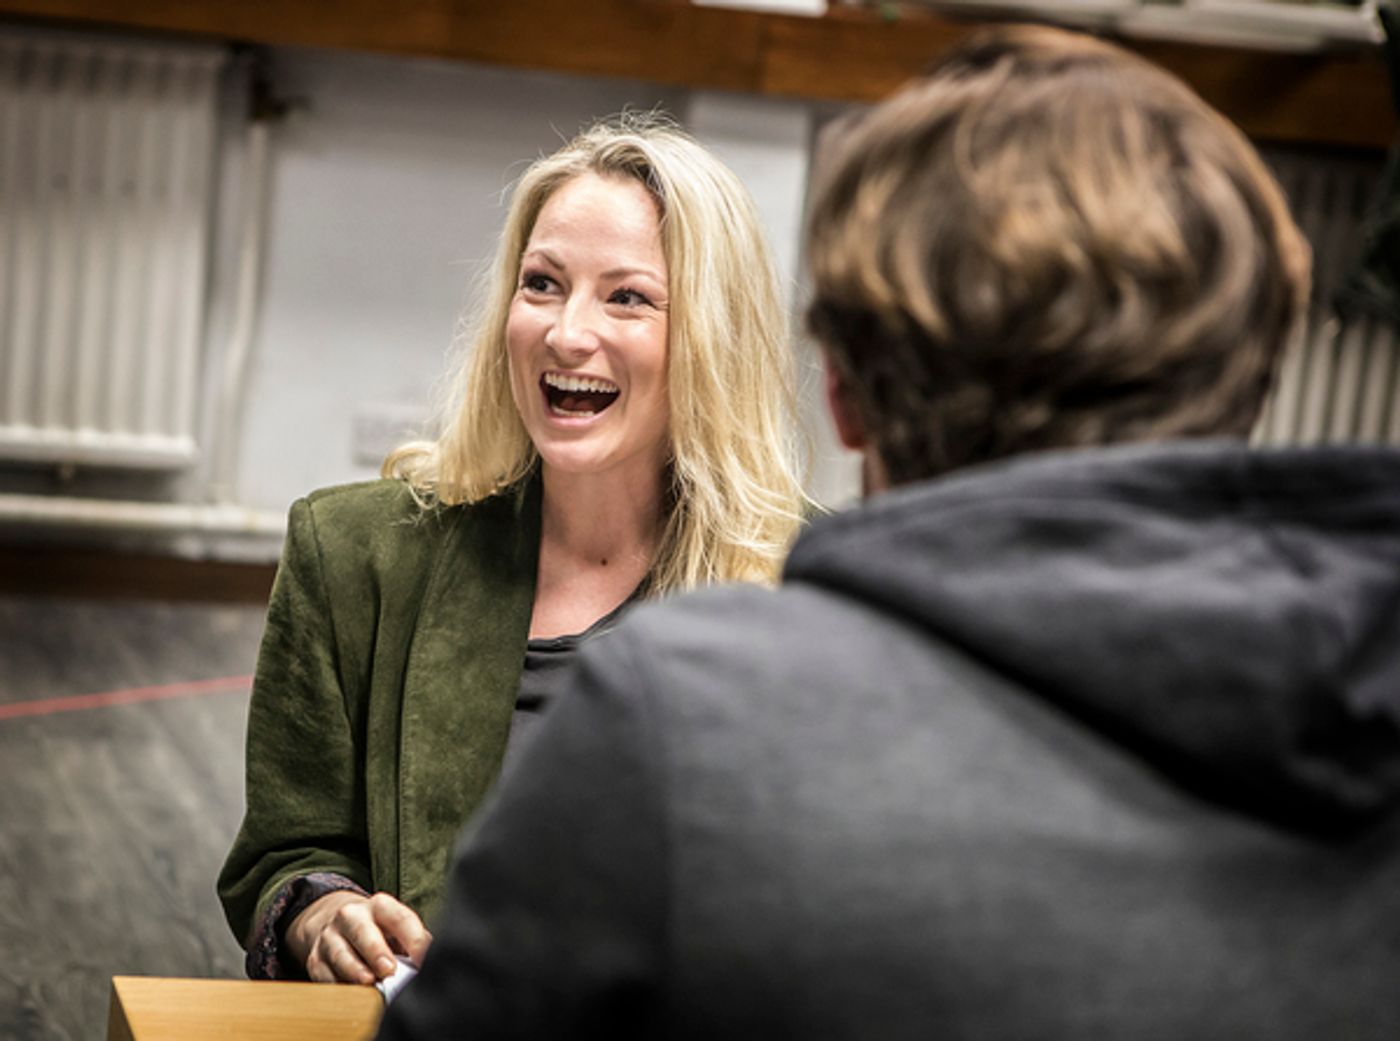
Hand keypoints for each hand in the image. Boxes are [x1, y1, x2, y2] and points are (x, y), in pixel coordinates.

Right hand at [285, 890, 431, 983]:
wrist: (340, 925)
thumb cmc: (380, 931)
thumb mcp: (398, 929)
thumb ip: (413, 942)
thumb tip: (429, 961)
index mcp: (380, 906)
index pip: (399, 918)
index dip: (414, 939)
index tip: (424, 958)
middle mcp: (351, 915)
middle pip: (362, 930)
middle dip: (376, 950)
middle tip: (389, 969)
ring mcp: (330, 936)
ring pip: (340, 953)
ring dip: (355, 969)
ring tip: (369, 981)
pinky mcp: (315, 958)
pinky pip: (324, 974)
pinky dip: (338, 984)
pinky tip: (351, 992)